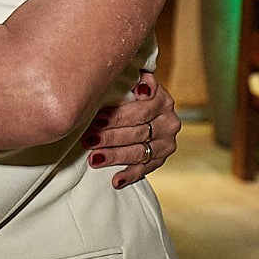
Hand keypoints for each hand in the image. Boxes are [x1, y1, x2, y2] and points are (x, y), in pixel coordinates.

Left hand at [82, 73, 180, 187]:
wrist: (143, 112)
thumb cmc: (129, 94)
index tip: (97, 119)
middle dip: (111, 137)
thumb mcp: (131, 82)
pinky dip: (129, 175)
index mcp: (162, 99)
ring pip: (139, 152)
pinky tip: (115, 180)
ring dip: (115, 156)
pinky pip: (145, 169)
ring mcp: (166, 142)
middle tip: (89, 140)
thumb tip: (139, 79)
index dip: (117, 116)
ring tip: (94, 159)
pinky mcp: (160, 158)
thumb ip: (134, 77)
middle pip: (138, 132)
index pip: (140, 110)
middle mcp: (169, 121)